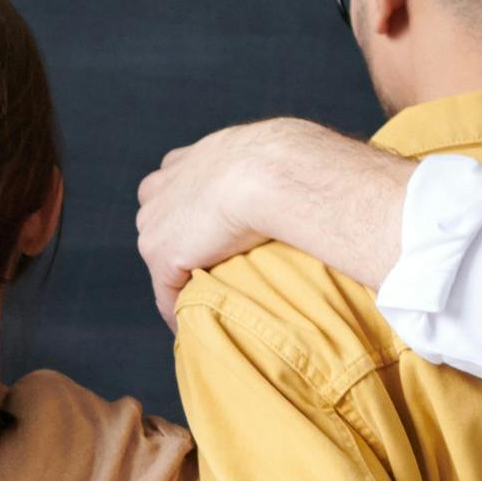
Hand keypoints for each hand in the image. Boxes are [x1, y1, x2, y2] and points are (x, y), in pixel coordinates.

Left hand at [133, 117, 401, 316]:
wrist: (276, 171)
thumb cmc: (295, 160)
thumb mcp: (284, 152)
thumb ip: (282, 166)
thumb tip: (324, 171)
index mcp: (192, 158)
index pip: (177, 187)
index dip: (192, 213)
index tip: (210, 236)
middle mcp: (165, 183)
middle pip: (160, 220)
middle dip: (178, 244)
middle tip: (207, 274)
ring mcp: (157, 218)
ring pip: (163, 259)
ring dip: (180, 280)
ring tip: (205, 305)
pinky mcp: (161, 252)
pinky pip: (165, 293)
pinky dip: (179, 312)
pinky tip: (197, 328)